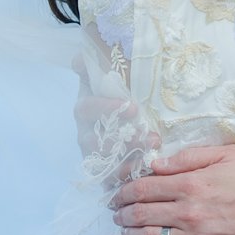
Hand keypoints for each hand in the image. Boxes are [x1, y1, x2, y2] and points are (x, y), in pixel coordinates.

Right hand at [72, 53, 159, 189]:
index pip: (85, 108)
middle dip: (119, 138)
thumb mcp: (120, 77)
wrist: (143, 118)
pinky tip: (146, 167)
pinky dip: (126, 174)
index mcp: (88, 107)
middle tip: (148, 134)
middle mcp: (87, 131)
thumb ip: (102, 65)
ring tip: (154, 147)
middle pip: (91, 140)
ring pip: (102, 159)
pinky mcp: (106, 171)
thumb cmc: (129, 94)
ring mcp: (95, 153)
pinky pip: (110, 178)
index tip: (133, 107)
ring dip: (128, 155)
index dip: (104, 108)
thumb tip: (79, 57)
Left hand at [110, 145, 234, 234]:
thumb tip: (157, 163)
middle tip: (118, 212)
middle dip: (124, 212)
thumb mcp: (228, 155)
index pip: (144, 188)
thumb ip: (189, 157)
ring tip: (126, 232)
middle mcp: (189, 213)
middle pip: (141, 213)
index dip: (125, 191)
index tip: (119, 194)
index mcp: (192, 185)